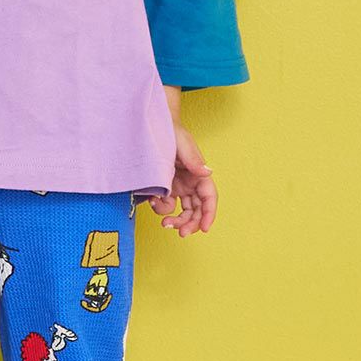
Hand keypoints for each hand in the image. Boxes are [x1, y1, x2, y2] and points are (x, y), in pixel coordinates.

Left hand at [150, 86, 217, 236]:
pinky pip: (167, 206)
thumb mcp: (181, 142)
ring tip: (164, 223)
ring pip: (183, 212)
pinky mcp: (166, 190)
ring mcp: (179, 188)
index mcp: (199, 174)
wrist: (150, 127)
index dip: (209, 213)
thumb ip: (193, 159)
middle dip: (191, 223)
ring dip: (176, 221)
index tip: (205, 228)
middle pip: (198, 210)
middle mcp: (191, 183)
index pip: (209, 197)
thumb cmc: (169, 131)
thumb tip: (208, 173)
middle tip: (180, 233)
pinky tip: (153, 201)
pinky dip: (161, 208)